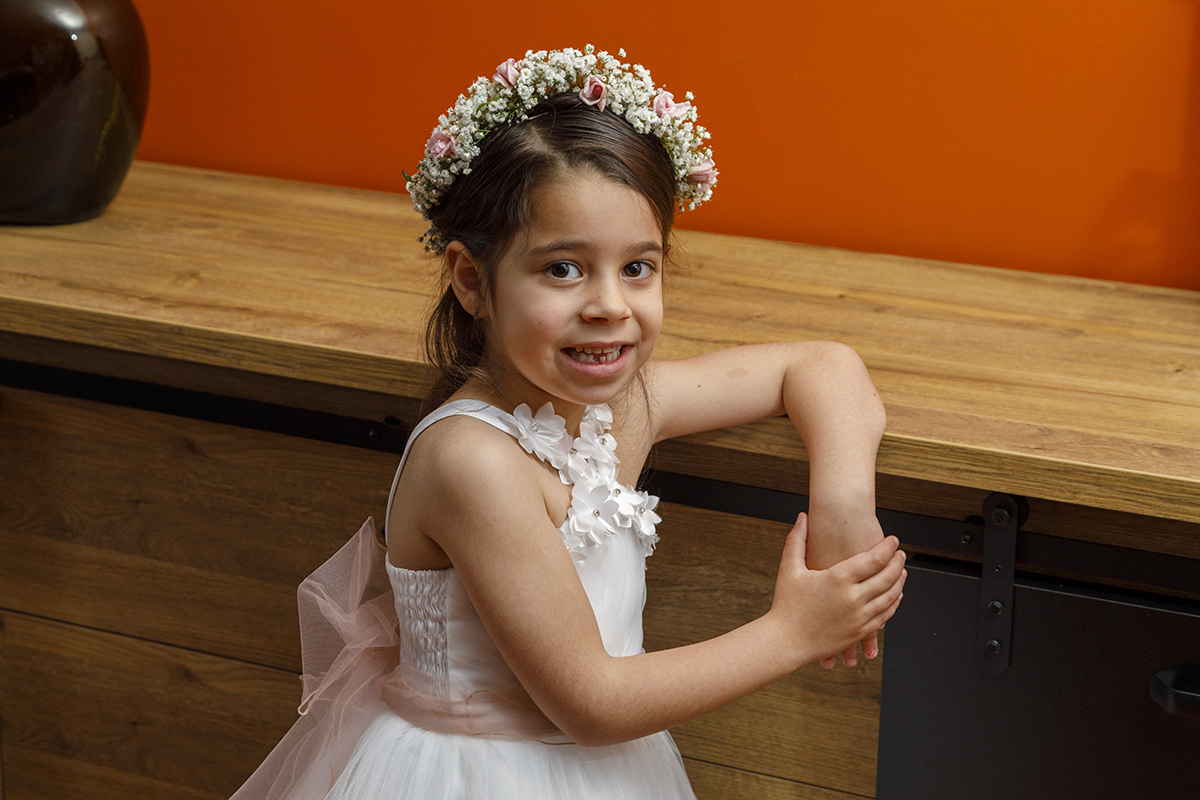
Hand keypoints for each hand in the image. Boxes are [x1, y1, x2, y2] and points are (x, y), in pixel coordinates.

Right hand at [769, 513, 905, 669]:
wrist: (785, 642)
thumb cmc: (785, 604)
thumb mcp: (789, 568)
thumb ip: (797, 540)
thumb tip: (803, 517)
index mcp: (838, 579)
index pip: (874, 559)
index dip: (887, 547)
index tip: (893, 540)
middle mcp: (853, 598)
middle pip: (887, 576)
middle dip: (898, 562)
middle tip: (901, 553)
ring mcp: (858, 617)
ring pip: (890, 596)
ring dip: (900, 582)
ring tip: (902, 571)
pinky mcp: (859, 632)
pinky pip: (885, 616)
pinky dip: (894, 603)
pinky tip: (895, 596)